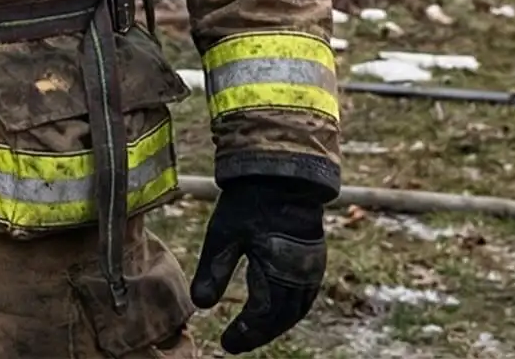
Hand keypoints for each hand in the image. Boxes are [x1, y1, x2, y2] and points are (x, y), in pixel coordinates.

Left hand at [191, 178, 326, 352]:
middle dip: (259, 334)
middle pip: (281, 318)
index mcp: (278, 273)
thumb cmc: (250, 203)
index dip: (244, 334)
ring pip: (295, 309)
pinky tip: (276, 310)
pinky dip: (289, 309)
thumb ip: (213, 271)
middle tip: (236, 343)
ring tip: (253, 333)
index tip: (226, 344)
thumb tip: (200, 306)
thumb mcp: (223, 235)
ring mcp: (311, 268)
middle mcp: (300, 276)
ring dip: (275, 324)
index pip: (261, 316)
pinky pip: (304, 295)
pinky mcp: (314, 258)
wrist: (282, 174)